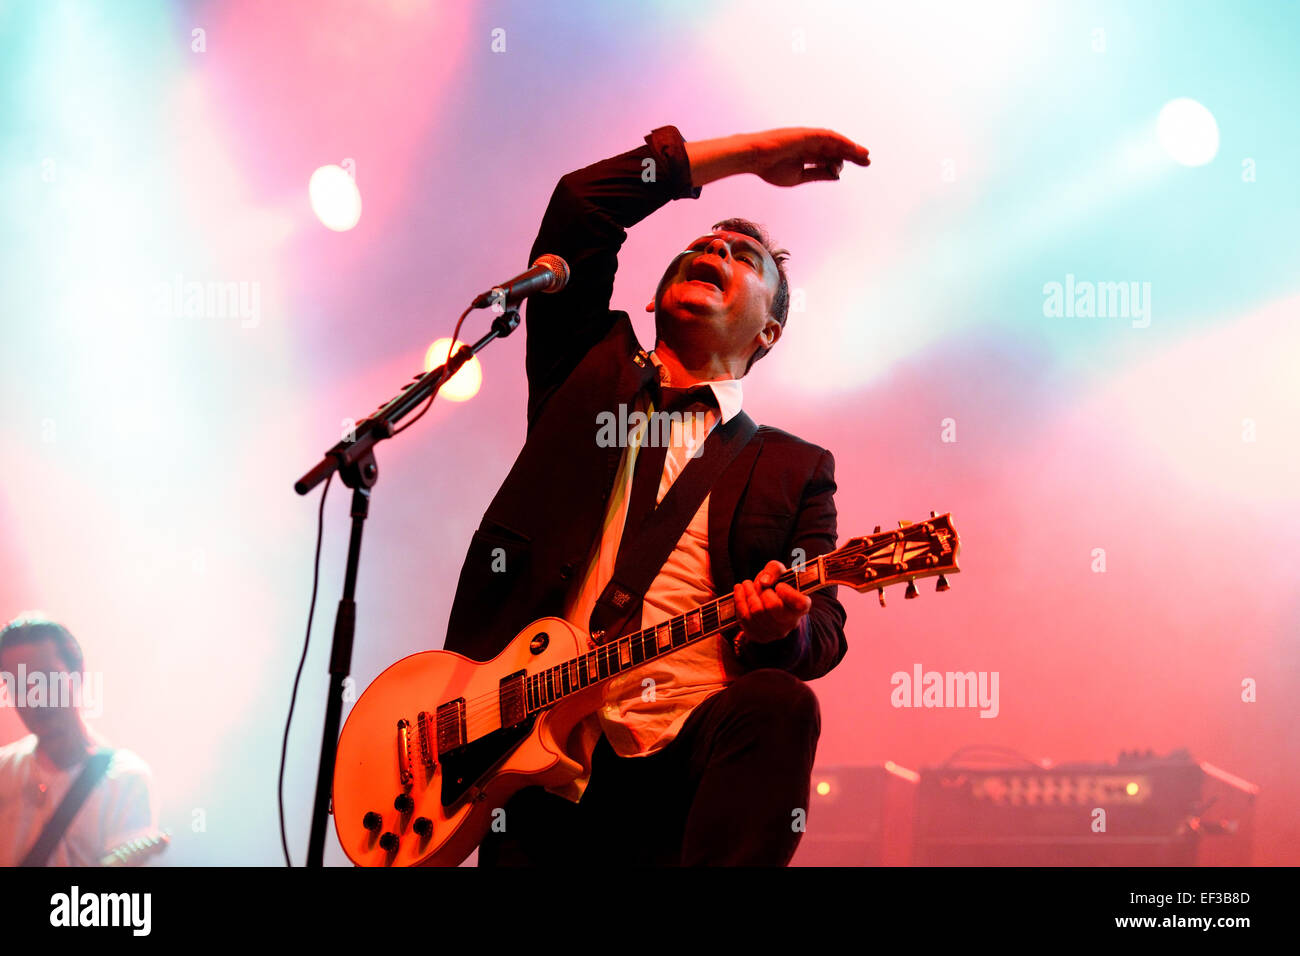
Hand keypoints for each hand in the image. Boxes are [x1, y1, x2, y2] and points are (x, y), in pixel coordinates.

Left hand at [733, 560, 813, 643]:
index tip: (779, 586)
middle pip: (772, 606)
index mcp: (801, 607)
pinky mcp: (759, 636)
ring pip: (756, 611)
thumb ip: (774, 569)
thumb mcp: (780, 573)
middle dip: (761, 590)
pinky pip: (744, 618)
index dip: (788, 594)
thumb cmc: (777, 586)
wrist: (769, 605)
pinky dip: (739, 601)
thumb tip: (764, 582)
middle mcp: (790, 623)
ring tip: (746, 585)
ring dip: (747, 594)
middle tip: (757, 583)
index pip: (801, 604)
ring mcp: (774, 632)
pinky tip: (739, 592)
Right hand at [746, 127, 869, 186]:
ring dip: (850, 147)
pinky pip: (827, 137)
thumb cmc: (770, 168)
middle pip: (836, 149)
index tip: (856, 168)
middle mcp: (810, 145)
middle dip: (852, 154)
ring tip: (864, 154)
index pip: (830, 157)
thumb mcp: (798, 176)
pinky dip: (840, 141)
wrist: (755, 158)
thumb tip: (837, 176)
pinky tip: (851, 147)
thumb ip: (818, 174)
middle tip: (867, 161)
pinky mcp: (807, 134)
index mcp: (807, 155)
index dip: (844, 162)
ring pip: (834, 142)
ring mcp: (809, 138)